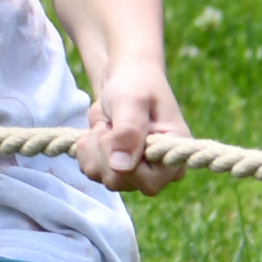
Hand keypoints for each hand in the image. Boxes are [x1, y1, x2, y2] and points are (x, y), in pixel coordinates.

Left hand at [80, 58, 188, 193]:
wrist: (125, 79)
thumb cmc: (135, 85)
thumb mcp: (132, 101)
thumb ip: (129, 131)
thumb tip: (120, 168)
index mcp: (174, 157)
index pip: (149, 183)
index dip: (126, 162)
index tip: (122, 129)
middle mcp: (159, 170)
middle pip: (119, 182)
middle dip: (105, 150)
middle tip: (112, 124)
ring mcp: (137, 172)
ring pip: (102, 179)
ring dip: (94, 148)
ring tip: (108, 125)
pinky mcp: (116, 168)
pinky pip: (90, 171)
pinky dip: (86, 149)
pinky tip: (99, 131)